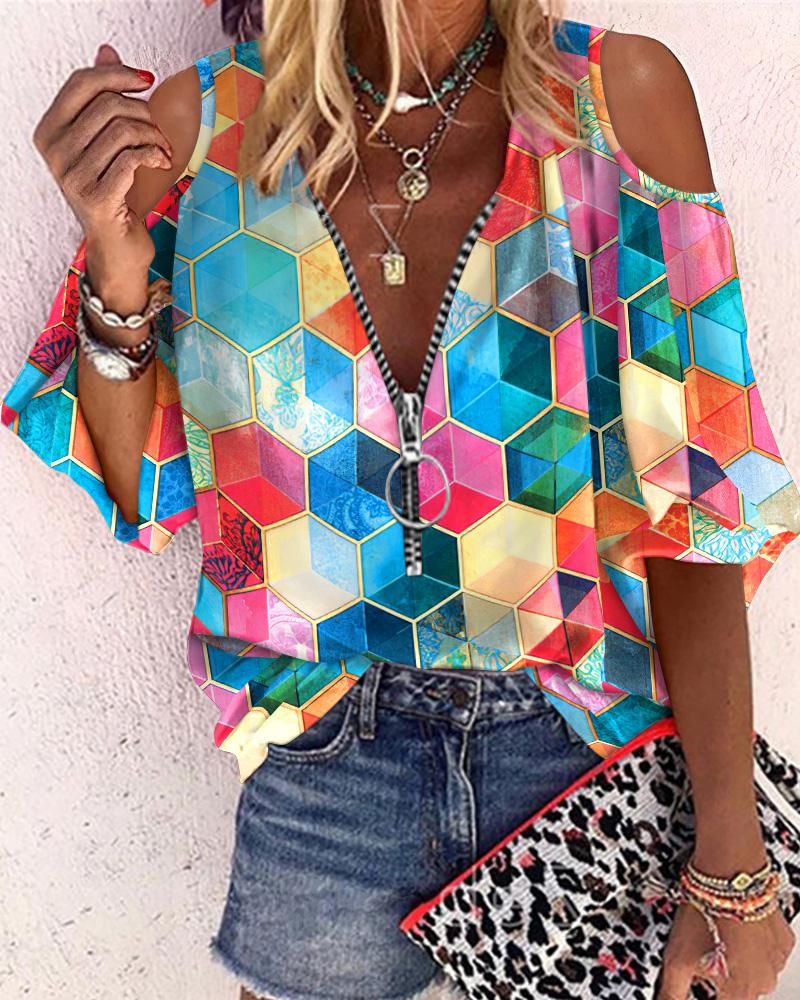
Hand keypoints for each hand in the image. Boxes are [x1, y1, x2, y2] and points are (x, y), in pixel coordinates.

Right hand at [32, 42, 172, 274]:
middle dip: (144, 113)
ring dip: (153, 137)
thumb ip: (103, 98)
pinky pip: (131, 157)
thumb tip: (107, 51)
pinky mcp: (96, 198)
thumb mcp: (107, 141)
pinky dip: (154, 155)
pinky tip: (162, 162)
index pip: (82, 82)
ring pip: (122, 129)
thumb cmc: (115, 190)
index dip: (119, 74)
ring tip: (163, 151)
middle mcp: (54, 152)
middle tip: (159, 133)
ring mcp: (72, 177)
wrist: (118, 244)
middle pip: (108, 104)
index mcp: (50, 131)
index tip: (148, 81)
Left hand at [657, 902, 794, 998]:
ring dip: (738, 957)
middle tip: (705, 948)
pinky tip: (735, 925)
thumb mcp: (677, 958)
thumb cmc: (705, 912)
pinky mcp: (783, 939)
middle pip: (738, 989)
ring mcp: (776, 960)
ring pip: (754, 969)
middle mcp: (764, 982)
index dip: (711, 992)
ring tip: (719, 932)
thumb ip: (673, 991)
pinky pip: (767, 949)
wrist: (728, 873)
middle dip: (722, 974)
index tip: (704, 978)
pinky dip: (752, 942)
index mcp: (740, 993)